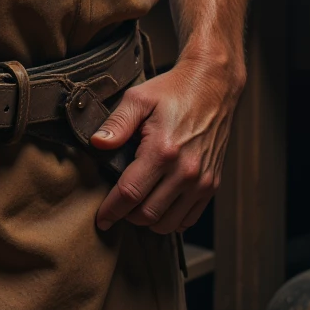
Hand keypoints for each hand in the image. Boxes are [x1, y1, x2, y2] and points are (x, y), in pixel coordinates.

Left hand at [90, 54, 243, 235]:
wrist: (212, 86)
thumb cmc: (173, 91)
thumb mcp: (138, 98)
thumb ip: (117, 123)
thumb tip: (97, 144)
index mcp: (162, 150)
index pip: (130, 193)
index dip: (111, 210)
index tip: (101, 218)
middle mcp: (185, 171)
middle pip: (147, 214)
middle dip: (126, 216)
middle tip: (115, 208)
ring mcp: (201, 181)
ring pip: (168, 223)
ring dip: (147, 221)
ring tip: (135, 207)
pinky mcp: (212, 184)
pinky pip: (189, 219)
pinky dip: (171, 221)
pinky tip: (158, 206)